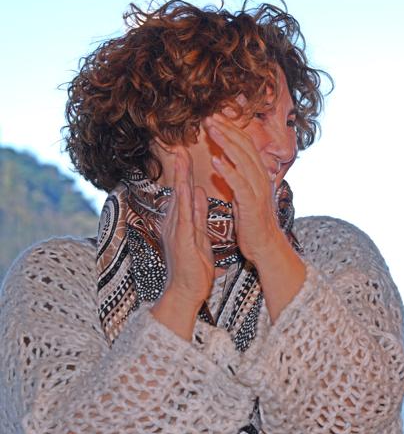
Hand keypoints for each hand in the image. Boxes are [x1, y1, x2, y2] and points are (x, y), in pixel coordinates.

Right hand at [151, 151, 213, 339]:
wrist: (187, 291)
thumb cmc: (194, 267)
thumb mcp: (198, 234)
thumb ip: (197, 213)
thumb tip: (196, 192)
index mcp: (180, 220)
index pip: (183, 190)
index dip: (185, 169)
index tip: (188, 148)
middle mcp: (174, 222)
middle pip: (177, 189)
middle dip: (179, 166)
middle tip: (180, 142)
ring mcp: (176, 231)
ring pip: (178, 199)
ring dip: (179, 178)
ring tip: (181, 156)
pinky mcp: (181, 241)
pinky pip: (184, 218)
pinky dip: (185, 202)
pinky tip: (187, 188)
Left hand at [205, 114, 304, 319]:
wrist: (265, 247)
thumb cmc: (252, 223)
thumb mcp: (244, 195)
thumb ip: (235, 178)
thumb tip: (222, 162)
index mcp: (259, 175)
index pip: (246, 145)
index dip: (232, 128)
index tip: (216, 114)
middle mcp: (261, 178)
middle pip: (245, 147)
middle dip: (228, 129)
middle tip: (210, 114)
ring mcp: (258, 191)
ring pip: (243, 161)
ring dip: (227, 143)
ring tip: (212, 129)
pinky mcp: (251, 204)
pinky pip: (239, 184)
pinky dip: (228, 171)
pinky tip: (216, 161)